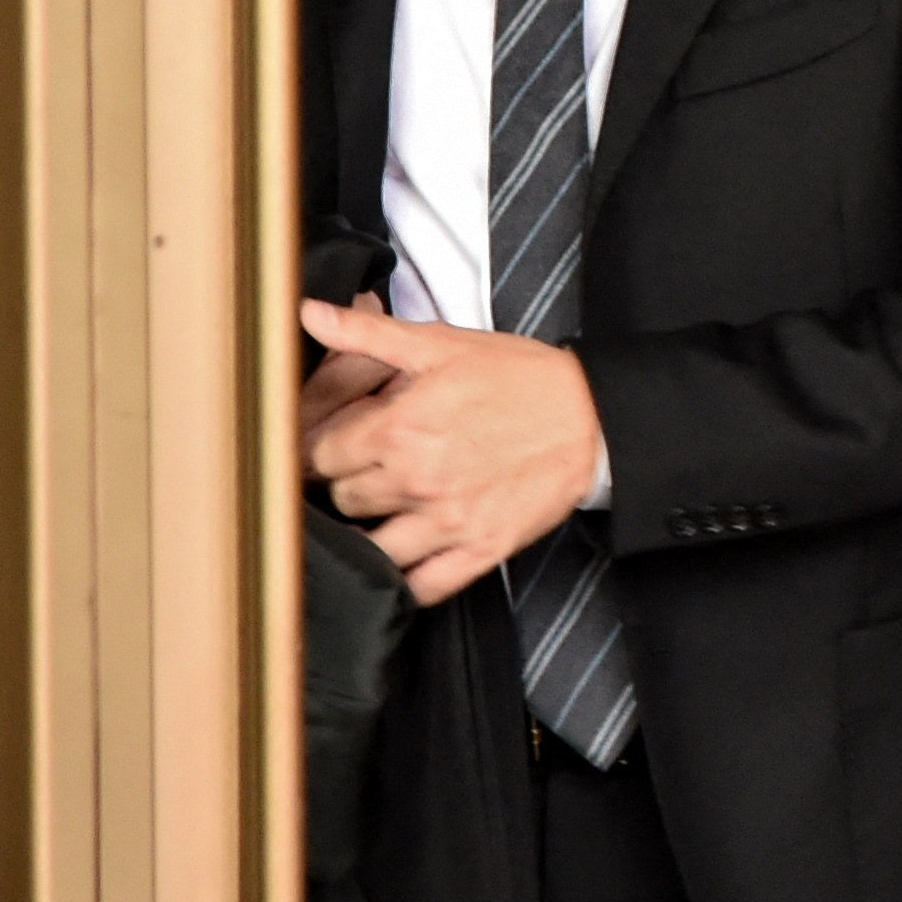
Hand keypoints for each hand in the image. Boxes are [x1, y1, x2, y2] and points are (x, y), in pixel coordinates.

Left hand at [298, 295, 604, 603]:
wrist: (591, 416)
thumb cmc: (518, 377)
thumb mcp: (442, 344)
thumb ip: (368, 335)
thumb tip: (309, 314)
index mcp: (399, 427)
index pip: (320, 455)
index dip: (327, 446)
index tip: (342, 443)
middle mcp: (416, 478)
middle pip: (342, 499)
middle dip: (351, 482)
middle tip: (374, 468)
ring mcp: (447, 520)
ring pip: (371, 547)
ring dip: (374, 529)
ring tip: (391, 508)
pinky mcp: (479, 550)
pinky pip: (422, 586)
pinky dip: (408, 579)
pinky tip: (411, 556)